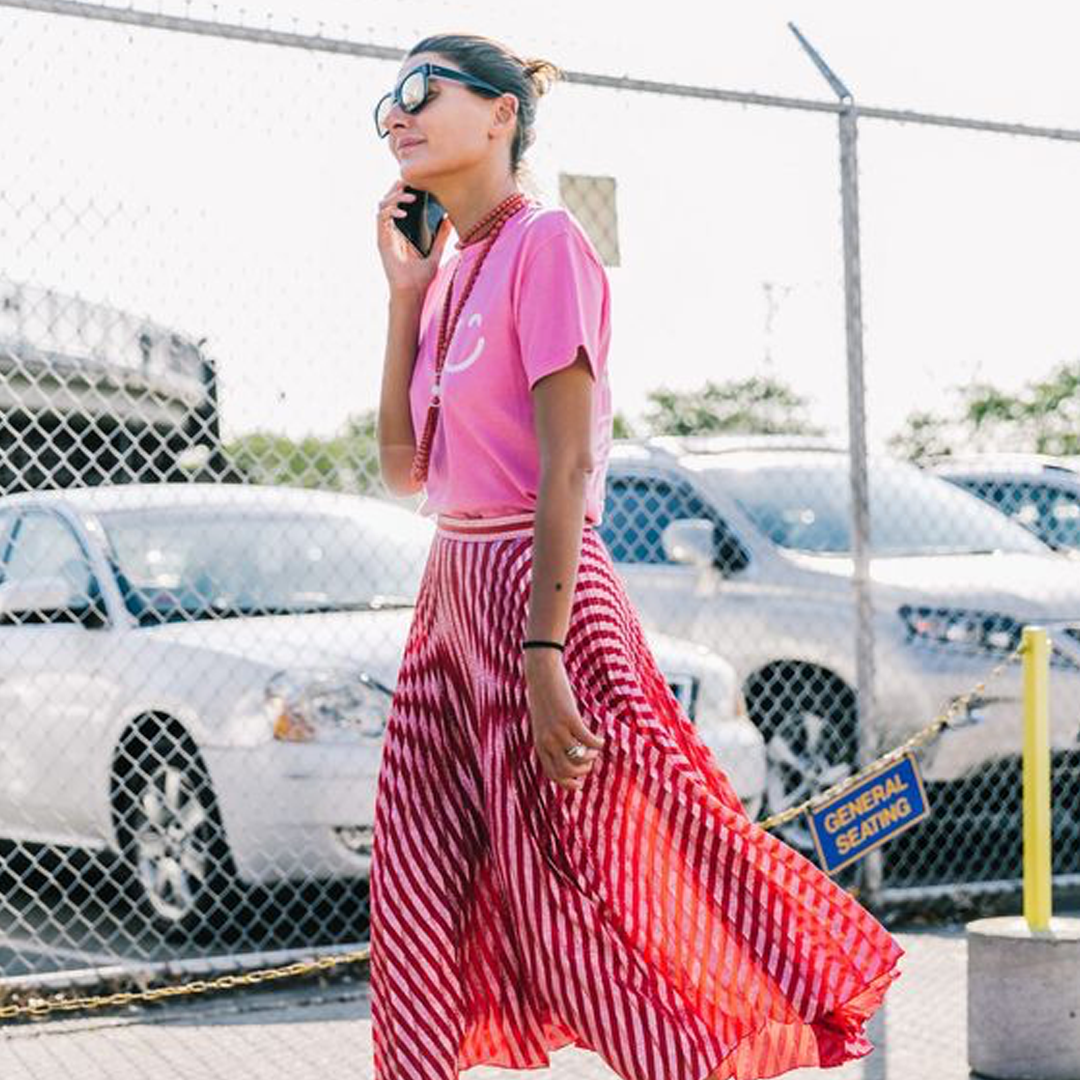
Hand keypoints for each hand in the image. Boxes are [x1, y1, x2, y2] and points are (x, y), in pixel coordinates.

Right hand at [375, 178, 451, 298]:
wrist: (412, 293)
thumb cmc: (421, 278)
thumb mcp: (435, 252)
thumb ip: (440, 236)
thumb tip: (449, 218)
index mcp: (402, 231)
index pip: (400, 204)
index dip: (404, 190)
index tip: (417, 183)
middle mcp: (392, 231)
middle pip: (389, 200)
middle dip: (398, 188)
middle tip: (410, 182)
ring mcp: (386, 235)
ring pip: (382, 206)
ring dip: (394, 198)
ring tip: (409, 197)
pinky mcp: (382, 241)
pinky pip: (381, 219)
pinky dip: (391, 212)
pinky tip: (403, 213)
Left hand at [524, 650, 605, 792]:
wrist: (541, 674)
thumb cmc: (544, 698)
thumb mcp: (542, 723)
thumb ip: (550, 739)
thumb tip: (568, 755)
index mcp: (539, 744)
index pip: (553, 775)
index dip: (568, 784)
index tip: (580, 784)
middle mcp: (547, 741)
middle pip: (568, 770)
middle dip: (582, 770)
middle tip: (590, 762)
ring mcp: (558, 730)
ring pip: (579, 756)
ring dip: (591, 756)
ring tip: (594, 749)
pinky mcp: (570, 718)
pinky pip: (588, 740)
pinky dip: (598, 743)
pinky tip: (601, 739)